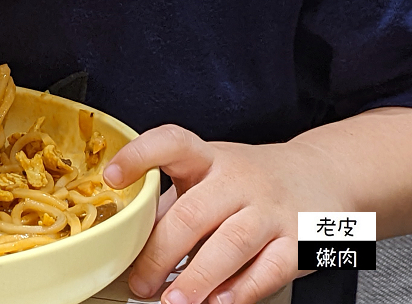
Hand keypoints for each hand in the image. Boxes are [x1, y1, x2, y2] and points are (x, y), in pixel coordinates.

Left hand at [103, 125, 343, 303]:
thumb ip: (171, 204)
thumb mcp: (207, 176)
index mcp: (207, 158)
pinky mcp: (300, 239)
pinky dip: (243, 290)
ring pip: (231, 243)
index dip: (139, 156)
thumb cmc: (246, 181)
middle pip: (194, 212)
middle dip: (161, 253)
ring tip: (175, 301)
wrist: (319, 174)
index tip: (111, 178)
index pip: (171, 143)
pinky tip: (220, 302)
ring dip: (198, 277)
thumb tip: (127, 243)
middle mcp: (239, 179)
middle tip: (142, 283)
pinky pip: (270, 268)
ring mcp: (271, 208)